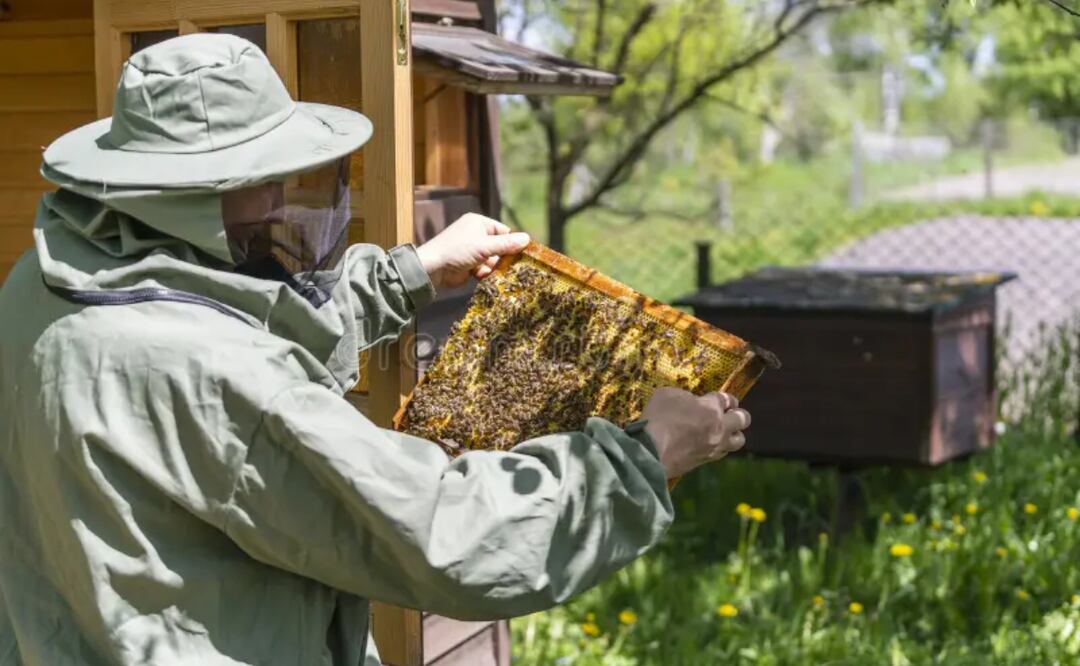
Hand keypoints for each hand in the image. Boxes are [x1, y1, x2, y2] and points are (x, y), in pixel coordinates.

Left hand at [415, 213, 530, 288]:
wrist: (433, 269)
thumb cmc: (458, 251)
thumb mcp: (484, 246)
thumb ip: (506, 244)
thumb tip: (528, 239)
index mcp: (479, 223)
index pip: (503, 231)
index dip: (512, 243)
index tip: (523, 255)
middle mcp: (476, 234)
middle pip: (499, 247)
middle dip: (502, 258)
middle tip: (511, 268)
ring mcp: (472, 250)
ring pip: (493, 260)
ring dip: (493, 268)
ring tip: (489, 272)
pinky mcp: (469, 265)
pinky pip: (484, 269)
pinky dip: (484, 273)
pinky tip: (480, 276)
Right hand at [641, 388, 750, 478]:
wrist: (651, 450)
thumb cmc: (658, 418)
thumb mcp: (668, 394)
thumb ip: (684, 396)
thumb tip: (689, 402)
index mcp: (711, 407)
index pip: (727, 398)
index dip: (725, 398)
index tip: (721, 400)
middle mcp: (719, 426)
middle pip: (743, 419)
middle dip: (739, 414)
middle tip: (729, 414)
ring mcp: (714, 446)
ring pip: (738, 440)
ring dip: (734, 434)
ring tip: (724, 431)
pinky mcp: (705, 461)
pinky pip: (721, 453)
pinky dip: (719, 447)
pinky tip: (709, 444)